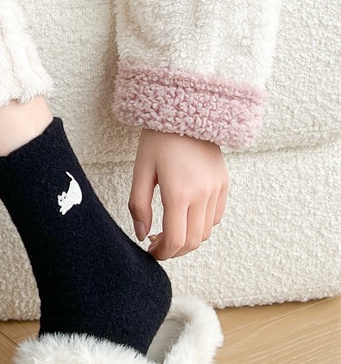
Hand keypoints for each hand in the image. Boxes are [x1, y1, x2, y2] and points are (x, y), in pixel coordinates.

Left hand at [128, 129, 227, 260]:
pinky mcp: (224, 183)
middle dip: (174, 250)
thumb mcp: (140, 171)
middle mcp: (203, 194)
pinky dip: (200, 224)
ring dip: (187, 238)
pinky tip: (184, 215)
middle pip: (193, 242)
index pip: (176, 241)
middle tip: (156, 244)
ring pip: (206, 232)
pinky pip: (215, 217)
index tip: (150, 252)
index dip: (162, 254)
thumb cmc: (158, 139)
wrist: (187, 110)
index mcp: (179, 193)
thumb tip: (142, 235)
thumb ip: (139, 206)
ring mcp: (217, 189)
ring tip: (168, 229)